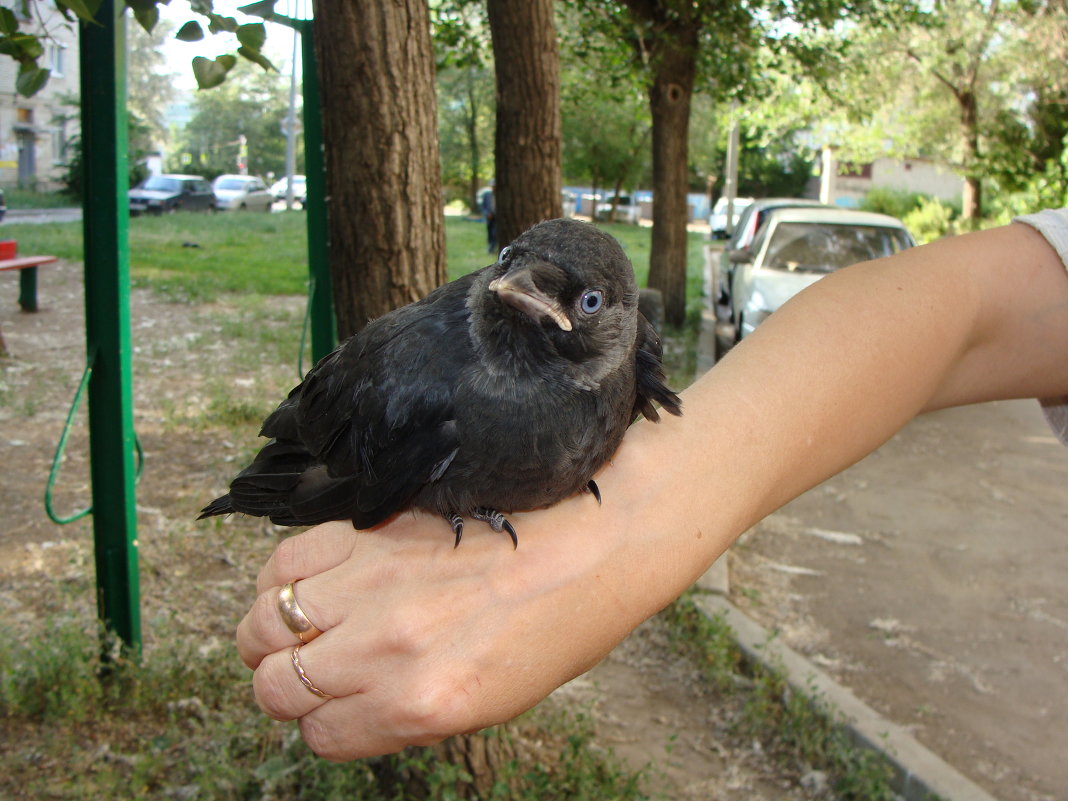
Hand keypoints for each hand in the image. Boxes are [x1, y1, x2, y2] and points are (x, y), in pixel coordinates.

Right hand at [235, 473, 662, 760]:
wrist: (590, 538)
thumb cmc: (556, 622)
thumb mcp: (492, 700)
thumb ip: (408, 710)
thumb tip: (349, 705)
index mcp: (420, 705)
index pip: (320, 734)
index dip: (323, 722)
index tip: (336, 705)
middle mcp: (384, 650)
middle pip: (275, 686)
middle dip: (283, 686)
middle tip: (311, 667)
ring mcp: (370, 587)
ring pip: (261, 624)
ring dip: (269, 634)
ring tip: (297, 627)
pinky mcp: (366, 533)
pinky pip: (284, 562)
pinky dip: (279, 579)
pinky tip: (306, 584)